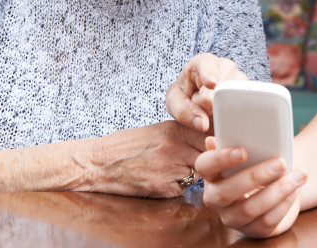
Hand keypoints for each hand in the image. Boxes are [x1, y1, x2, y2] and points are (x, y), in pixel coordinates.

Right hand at [88, 120, 207, 197]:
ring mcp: (170, 167)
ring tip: (174, 170)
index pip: (212, 135)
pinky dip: (178, 187)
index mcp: (176, 128)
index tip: (216, 147)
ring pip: (199, 173)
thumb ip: (186, 134)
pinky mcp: (163, 186)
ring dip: (193, 174)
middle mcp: (175, 146)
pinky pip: (183, 188)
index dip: (216, 144)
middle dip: (209, 161)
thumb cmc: (129, 146)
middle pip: (210, 156)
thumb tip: (212, 139)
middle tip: (197, 162)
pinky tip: (163, 180)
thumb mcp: (160, 130)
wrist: (100, 162)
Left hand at [166, 54, 247, 132]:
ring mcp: (240, 80)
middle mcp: (226, 67)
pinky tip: (224, 116)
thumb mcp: (174, 102)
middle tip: (201, 107)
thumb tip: (202, 124)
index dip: (209, 75)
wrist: (195, 97)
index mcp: (204, 62)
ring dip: (222, 111)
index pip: (208, 66)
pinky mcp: (247, 94)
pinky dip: (233, 117)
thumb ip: (184, 112)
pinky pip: (245, 107)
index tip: (211, 84)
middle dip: (212, 103)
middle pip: (223, 86)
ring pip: (236, 97)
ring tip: (211, 109)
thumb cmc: (184, 95)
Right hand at [196, 136, 305, 237]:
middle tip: (281, 162)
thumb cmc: (257, 163)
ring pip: (251, 208)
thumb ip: (242, 140)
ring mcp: (233, 217)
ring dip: (278, 190)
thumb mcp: (251, 152)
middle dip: (256, 176)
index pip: (204, 166)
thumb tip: (233, 128)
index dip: (220, 158)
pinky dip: (284, 203)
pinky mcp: (253, 230)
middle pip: (228, 191)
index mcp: (211, 174)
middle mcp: (216, 198)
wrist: (273, 186)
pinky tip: (297, 189)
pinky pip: (268, 220)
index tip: (243, 150)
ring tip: (299, 174)